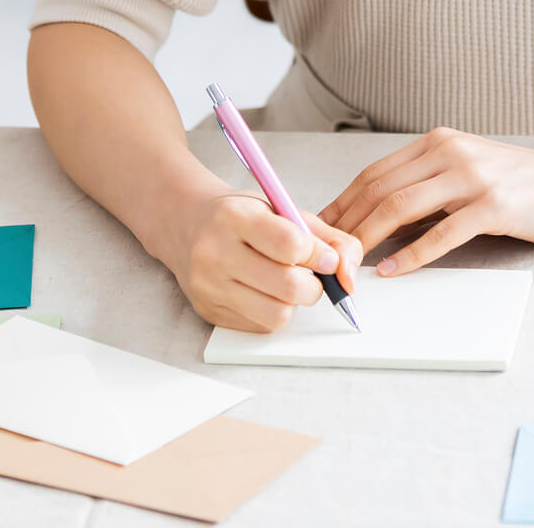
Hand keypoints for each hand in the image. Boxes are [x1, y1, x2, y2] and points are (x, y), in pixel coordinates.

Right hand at [160, 189, 362, 332]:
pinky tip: (263, 291)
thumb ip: (326, 236)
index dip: (319, 255)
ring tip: (286, 282)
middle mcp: (215, 251)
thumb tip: (349, 276)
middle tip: (310, 274)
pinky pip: (260, 326)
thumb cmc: (239, 214)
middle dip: (313, 285)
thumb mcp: (281, 208)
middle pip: (288, 287)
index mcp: (234, 216)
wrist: (184, 223)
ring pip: (277, 314)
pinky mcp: (207, 310)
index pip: (291, 245)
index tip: (324, 257)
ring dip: (293, 302)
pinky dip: (273, 311)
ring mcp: (208, 285)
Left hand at [319, 128, 533, 275]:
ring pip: (401, 207)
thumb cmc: (526, 186)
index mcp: (439, 143)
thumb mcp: (469, 174)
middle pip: (379, 188)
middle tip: (322, 254)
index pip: (375, 173)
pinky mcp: (495, 205)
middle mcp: (450, 152)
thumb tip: (381, 219)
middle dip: (345, 223)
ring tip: (347, 265)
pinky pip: (442, 232)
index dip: (342, 203)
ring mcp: (473, 176)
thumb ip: (430, 188)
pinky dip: (411, 254)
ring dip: (368, 238)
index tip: (318, 231)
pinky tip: (393, 271)